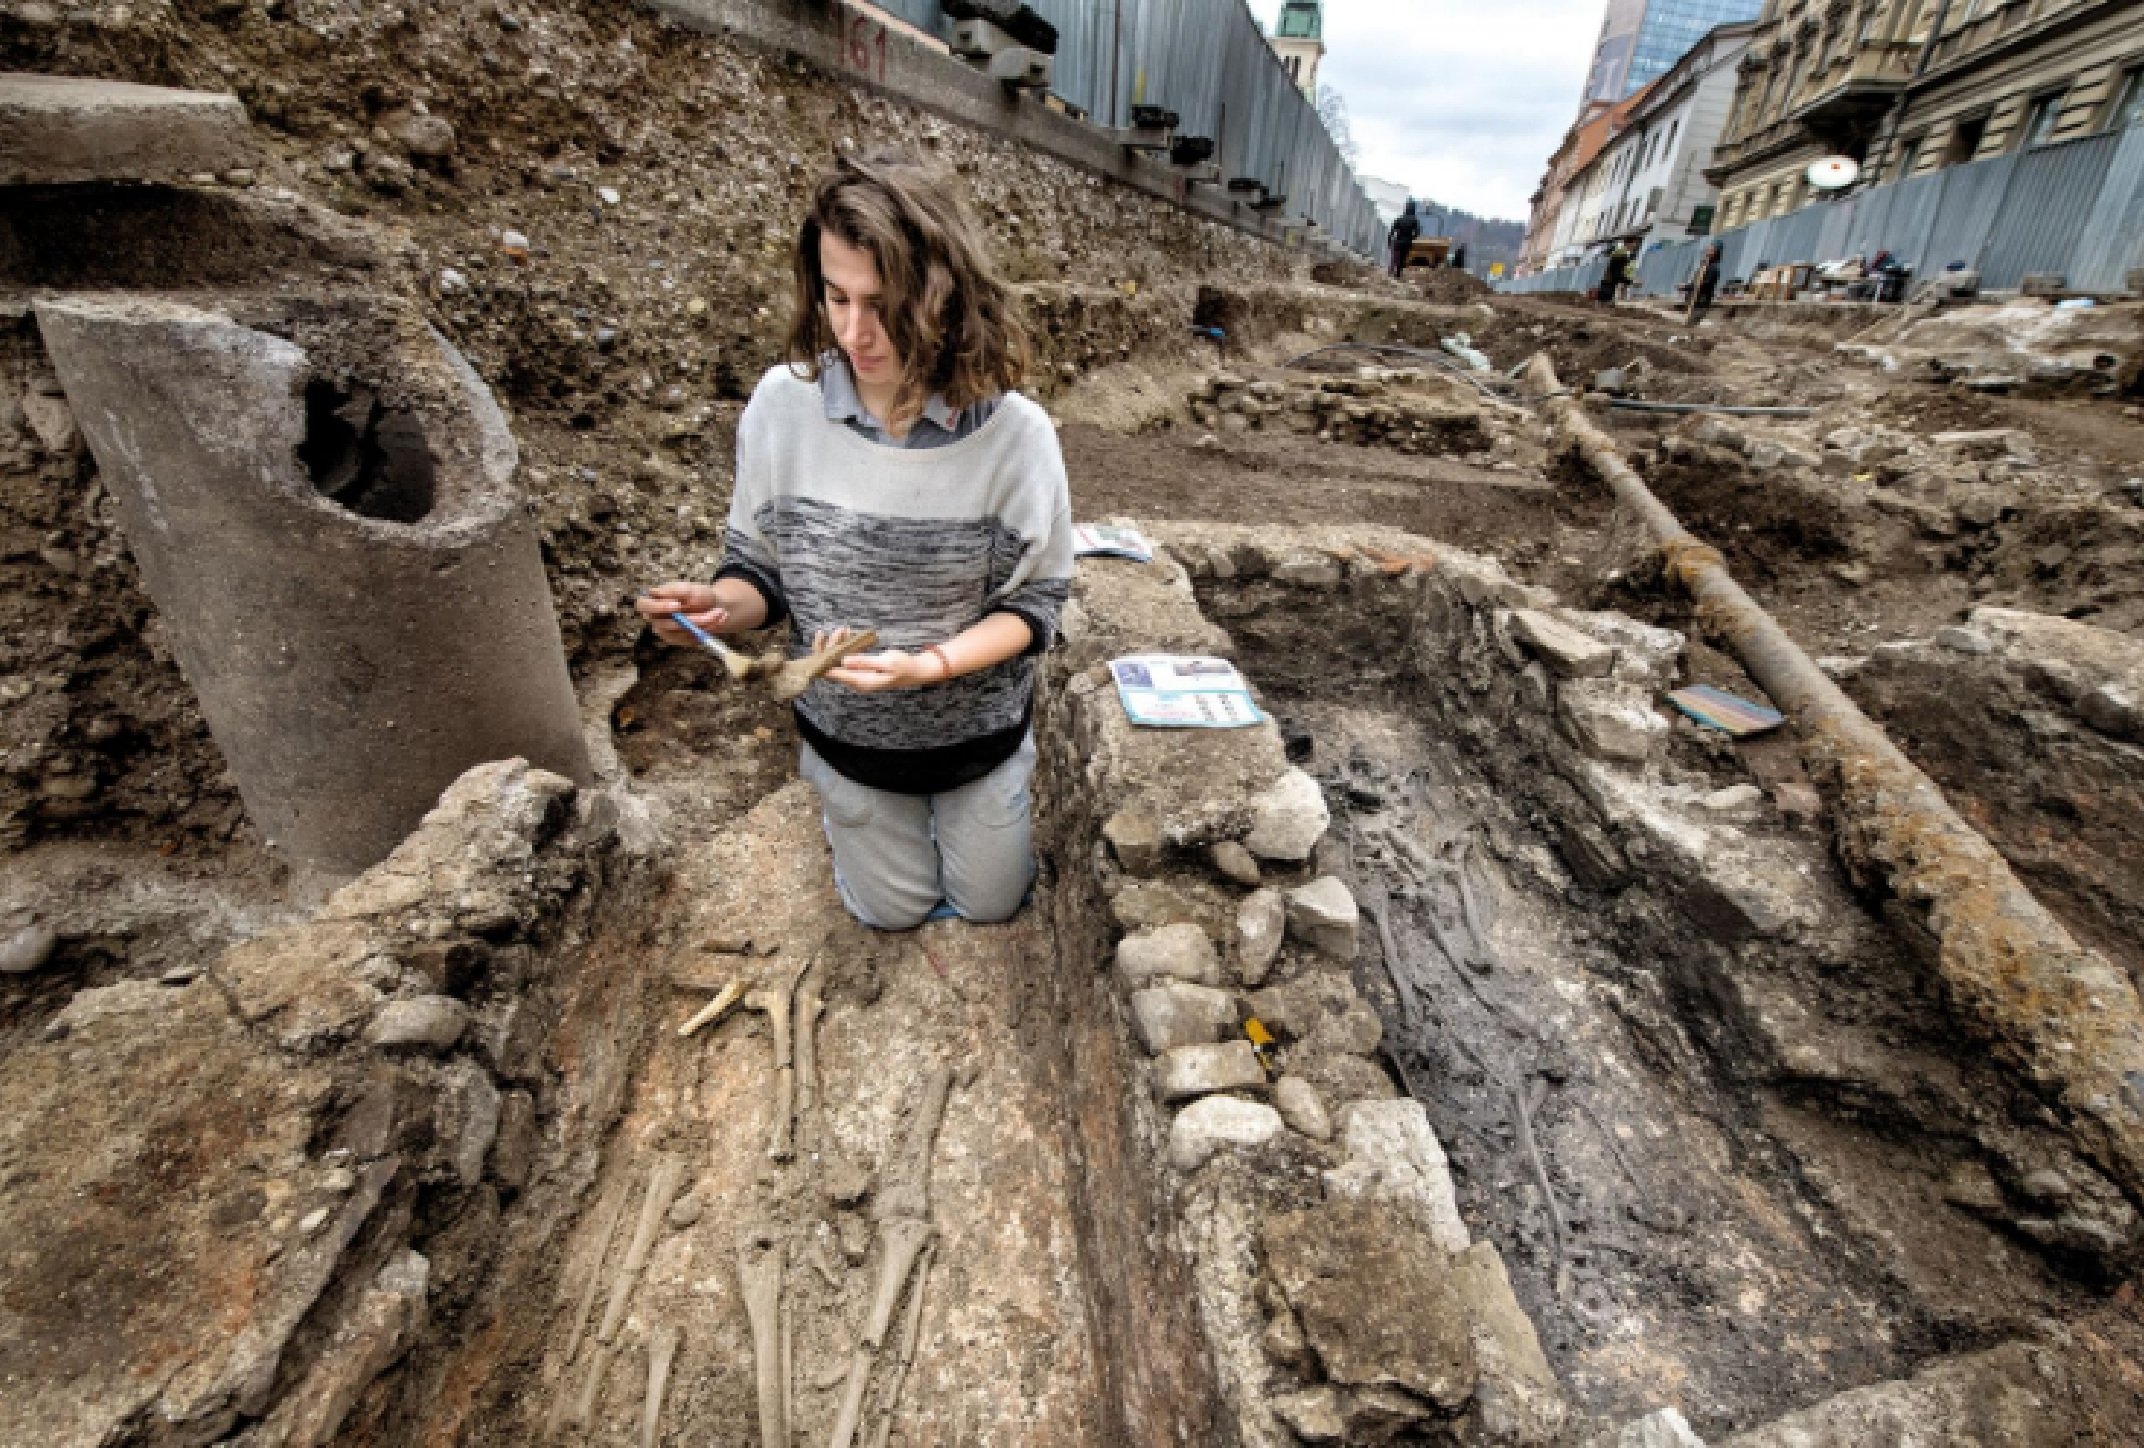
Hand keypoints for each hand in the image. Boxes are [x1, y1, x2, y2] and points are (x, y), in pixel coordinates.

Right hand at [636, 581, 729, 646]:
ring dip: (704, 624)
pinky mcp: (677, 640)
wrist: (713, 606)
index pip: (643, 605)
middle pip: (666, 624)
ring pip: (682, 632)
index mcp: (654, 600)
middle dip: (692, 619)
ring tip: (720, 613)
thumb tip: (663, 595)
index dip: (657, 607)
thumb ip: (679, 591)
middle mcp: (656, 618)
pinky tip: (716, 622)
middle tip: (713, 612)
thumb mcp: (691, 588)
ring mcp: (666, 631)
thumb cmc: (697, 594)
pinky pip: (690, 639)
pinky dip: (706, 631)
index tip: (677, 605)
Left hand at [819, 631, 942, 692]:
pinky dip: (844, 646)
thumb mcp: (887, 662)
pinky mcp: (860, 669)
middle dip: (830, 646)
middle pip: (831, 666)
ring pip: (838, 660)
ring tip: (843, 629)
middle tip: (838, 630)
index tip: (823, 638)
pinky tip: (846, 633)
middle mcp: (855, 681)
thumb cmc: (904, 667)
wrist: (915, 671)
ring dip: (838, 644)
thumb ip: (865, 662)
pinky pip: (846, 658)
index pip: (832, 672)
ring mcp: (857, 675)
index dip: (822, 656)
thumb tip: (844, 661)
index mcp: (860, 682)